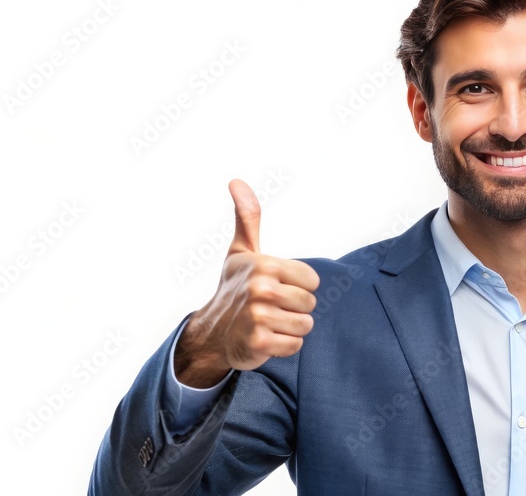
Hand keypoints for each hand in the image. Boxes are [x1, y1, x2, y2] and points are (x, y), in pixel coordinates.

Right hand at [173, 179, 319, 387]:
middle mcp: (261, 289)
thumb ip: (247, 217)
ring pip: (305, 325)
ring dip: (291, 328)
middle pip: (310, 304)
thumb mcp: (241, 250)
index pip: (312, 280)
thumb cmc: (234, 287)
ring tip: (269, 323)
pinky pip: (295, 345)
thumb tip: (236, 181)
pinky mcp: (259, 343)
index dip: (298, 286)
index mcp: (264, 265)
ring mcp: (259, 317)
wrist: (212, 331)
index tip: (276, 287)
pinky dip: (284, 346)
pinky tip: (266, 338)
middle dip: (295, 309)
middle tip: (270, 307)